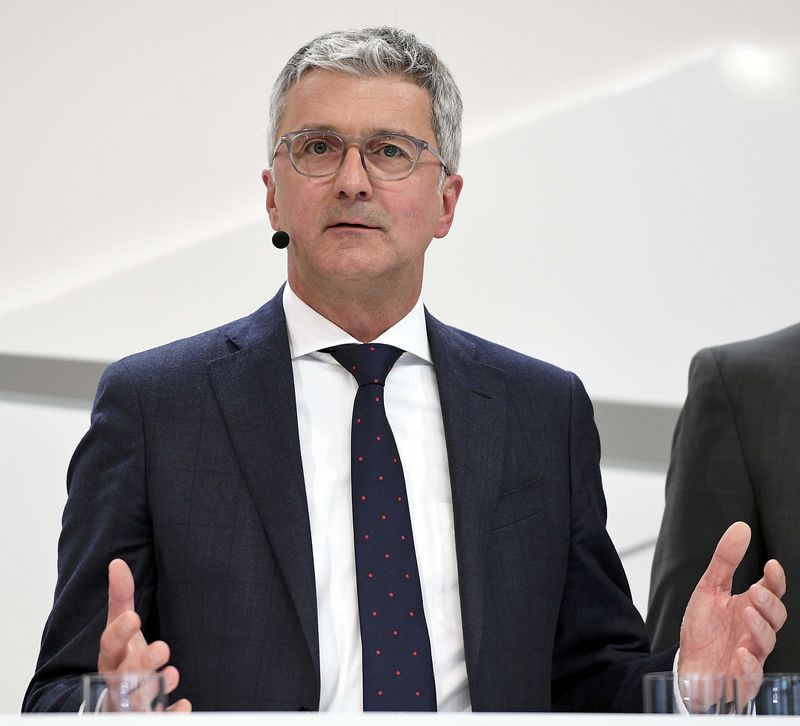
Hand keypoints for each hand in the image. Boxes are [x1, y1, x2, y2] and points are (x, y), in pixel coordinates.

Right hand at [98, 559, 191, 711]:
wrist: (117, 701)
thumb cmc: (122, 658)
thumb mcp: (120, 628)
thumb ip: (120, 599)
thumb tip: (117, 564)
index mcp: (111, 657)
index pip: (109, 644)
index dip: (119, 632)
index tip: (134, 617)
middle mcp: (117, 680)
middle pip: (125, 674)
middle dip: (142, 662)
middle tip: (163, 648)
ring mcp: (130, 703)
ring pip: (138, 700)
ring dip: (155, 687)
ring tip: (172, 674)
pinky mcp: (147, 718)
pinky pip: (157, 720)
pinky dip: (169, 715)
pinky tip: (184, 705)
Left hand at [678, 522, 786, 699]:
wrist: (688, 664)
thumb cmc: (704, 628)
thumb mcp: (708, 588)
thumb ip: (725, 560)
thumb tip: (741, 527)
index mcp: (749, 607)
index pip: (772, 592)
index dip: (775, 579)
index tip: (771, 565)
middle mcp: (754, 630)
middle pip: (776, 617)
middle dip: (769, 604)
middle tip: (755, 592)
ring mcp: (751, 654)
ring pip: (767, 643)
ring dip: (760, 628)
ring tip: (746, 614)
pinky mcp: (741, 678)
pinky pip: (752, 675)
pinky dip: (750, 665)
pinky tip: (742, 653)